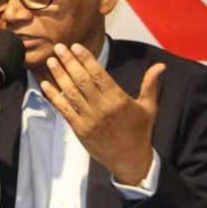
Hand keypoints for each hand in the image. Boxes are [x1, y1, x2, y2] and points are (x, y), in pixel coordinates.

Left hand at [40, 43, 164, 185]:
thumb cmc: (140, 132)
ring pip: (71, 93)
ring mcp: (89, 119)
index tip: (75, 46)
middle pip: (82, 80)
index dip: (85, 59)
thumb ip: (150, 84)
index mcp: (119, 99)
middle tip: (59, 47)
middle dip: (69, 62)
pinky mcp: (80, 130)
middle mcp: (102, 108)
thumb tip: (161, 65)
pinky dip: (54, 97)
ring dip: (59, 76)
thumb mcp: (149, 107)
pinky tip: (45, 85)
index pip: (98, 74)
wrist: (130, 161)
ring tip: (51, 61)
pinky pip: (64, 110)